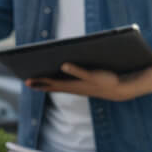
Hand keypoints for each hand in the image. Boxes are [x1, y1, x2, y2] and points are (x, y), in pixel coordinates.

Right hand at [26, 63, 144, 101]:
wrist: (125, 88)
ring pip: (65, 82)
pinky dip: (73, 70)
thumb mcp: (90, 79)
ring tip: (39, 76)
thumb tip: (63, 63)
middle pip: (55, 85)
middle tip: (26, 80)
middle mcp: (79, 88)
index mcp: (76, 88)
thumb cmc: (107, 81)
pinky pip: (82, 74)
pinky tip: (63, 65)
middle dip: (40, 83)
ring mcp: (86, 84)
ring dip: (51, 80)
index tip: (27, 82)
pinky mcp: (95, 78)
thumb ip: (77, 74)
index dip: (41, 85)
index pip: (55, 87)